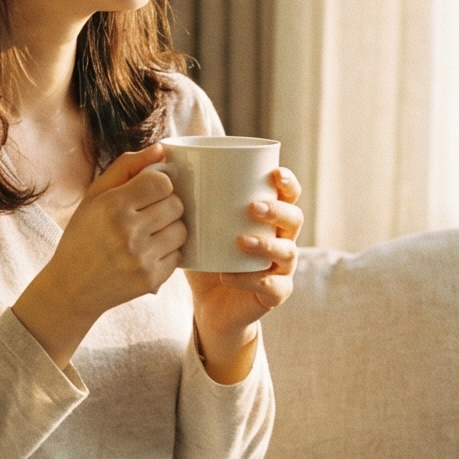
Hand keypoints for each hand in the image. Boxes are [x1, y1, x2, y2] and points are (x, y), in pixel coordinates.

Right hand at [12, 144, 184, 366]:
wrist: (71, 287)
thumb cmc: (83, 235)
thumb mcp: (94, 196)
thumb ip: (126, 167)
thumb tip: (161, 148)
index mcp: (112, 206)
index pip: (162, 183)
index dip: (159, 185)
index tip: (148, 192)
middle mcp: (128, 232)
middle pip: (176, 205)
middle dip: (167, 206)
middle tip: (149, 214)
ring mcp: (141, 259)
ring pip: (182, 230)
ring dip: (170, 229)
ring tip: (149, 234)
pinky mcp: (151, 280)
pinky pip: (179, 256)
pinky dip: (168, 253)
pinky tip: (147, 253)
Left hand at [187, 166, 302, 381]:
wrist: (210, 305)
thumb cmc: (207, 255)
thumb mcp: (196, 222)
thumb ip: (188, 193)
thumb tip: (164, 153)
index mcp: (270, 218)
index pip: (289, 193)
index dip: (288, 182)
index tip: (274, 172)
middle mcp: (283, 239)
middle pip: (294, 219)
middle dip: (277, 210)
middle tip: (251, 207)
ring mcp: (282, 268)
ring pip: (287, 253)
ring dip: (266, 245)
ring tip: (241, 242)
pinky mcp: (274, 294)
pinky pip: (273, 287)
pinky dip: (252, 280)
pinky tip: (230, 275)